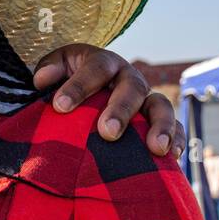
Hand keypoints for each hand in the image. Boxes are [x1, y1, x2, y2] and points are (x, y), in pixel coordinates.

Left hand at [33, 43, 182, 157]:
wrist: (86, 92)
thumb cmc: (67, 82)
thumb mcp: (56, 70)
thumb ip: (48, 71)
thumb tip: (42, 80)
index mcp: (104, 63)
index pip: (95, 69)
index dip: (79, 86)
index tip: (60, 107)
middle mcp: (129, 78)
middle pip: (132, 88)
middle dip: (121, 110)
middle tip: (107, 132)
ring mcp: (146, 99)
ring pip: (160, 106)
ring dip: (160, 126)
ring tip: (155, 148)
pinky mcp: (157, 119)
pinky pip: (174, 127)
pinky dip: (175, 139)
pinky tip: (171, 156)